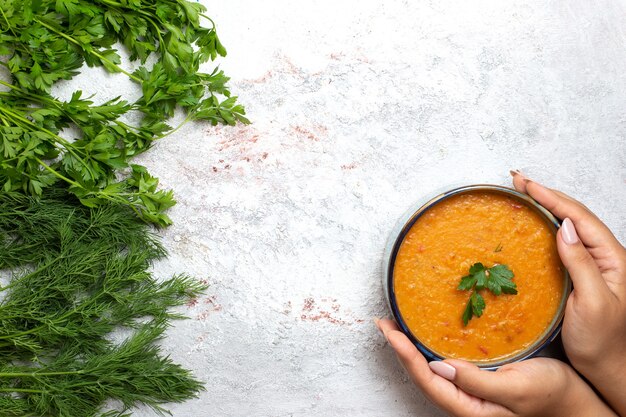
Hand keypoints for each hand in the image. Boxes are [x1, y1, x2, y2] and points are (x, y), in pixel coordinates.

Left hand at [376, 318, 615, 416]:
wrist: (575, 400)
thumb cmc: (551, 394)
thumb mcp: (518, 387)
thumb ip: (478, 382)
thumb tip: (441, 368)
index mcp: (472, 409)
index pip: (428, 381)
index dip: (406, 356)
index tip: (390, 333)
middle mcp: (466, 403)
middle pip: (422, 377)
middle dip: (400, 350)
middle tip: (385, 323)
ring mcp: (469, 393)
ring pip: (430, 372)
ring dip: (410, 349)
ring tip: (395, 328)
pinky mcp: (476, 382)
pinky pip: (443, 367)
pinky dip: (427, 349)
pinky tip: (424, 337)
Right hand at [511, 172, 625, 414]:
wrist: (610, 371)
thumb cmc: (604, 344)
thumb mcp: (593, 303)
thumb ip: (582, 264)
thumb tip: (567, 227)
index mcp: (613, 260)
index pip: (580, 217)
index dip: (551, 197)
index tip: (526, 184)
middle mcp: (605, 258)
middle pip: (575, 215)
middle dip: (546, 194)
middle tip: (517, 181)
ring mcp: (593, 266)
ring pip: (569, 226)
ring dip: (546, 207)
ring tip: (523, 194)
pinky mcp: (580, 277)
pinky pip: (563, 244)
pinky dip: (545, 228)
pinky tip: (532, 226)